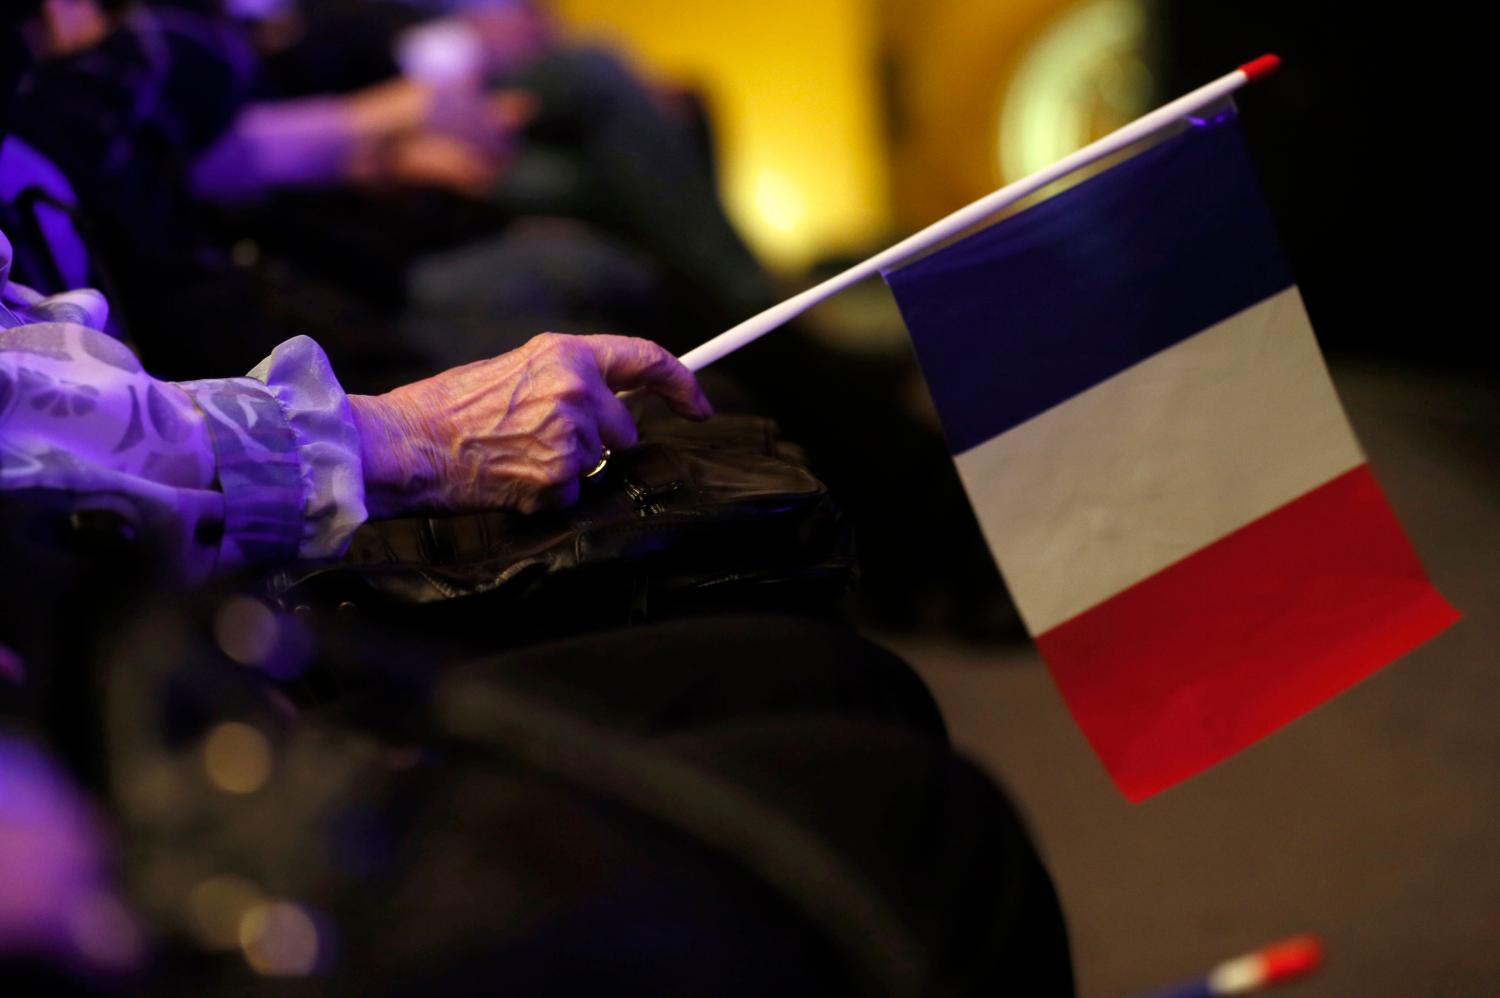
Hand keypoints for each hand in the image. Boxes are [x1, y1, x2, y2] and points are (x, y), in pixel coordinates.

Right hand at [349, 333, 711, 517]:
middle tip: (538, 439)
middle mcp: (576, 390)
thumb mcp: (516, 372)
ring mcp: (569, 435)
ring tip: (513, 455)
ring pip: (597, 463)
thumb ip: (568, 381)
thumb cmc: (449, 408)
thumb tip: (611, 404)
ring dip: (565, 469)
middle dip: (596, 441)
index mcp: (566, 354)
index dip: (682, 384)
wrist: (406, 442)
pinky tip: (508, 478)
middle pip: (623, 429)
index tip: (700, 405)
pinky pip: (573, 494)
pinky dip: (547, 495)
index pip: (647, 359)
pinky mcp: (558, 477)